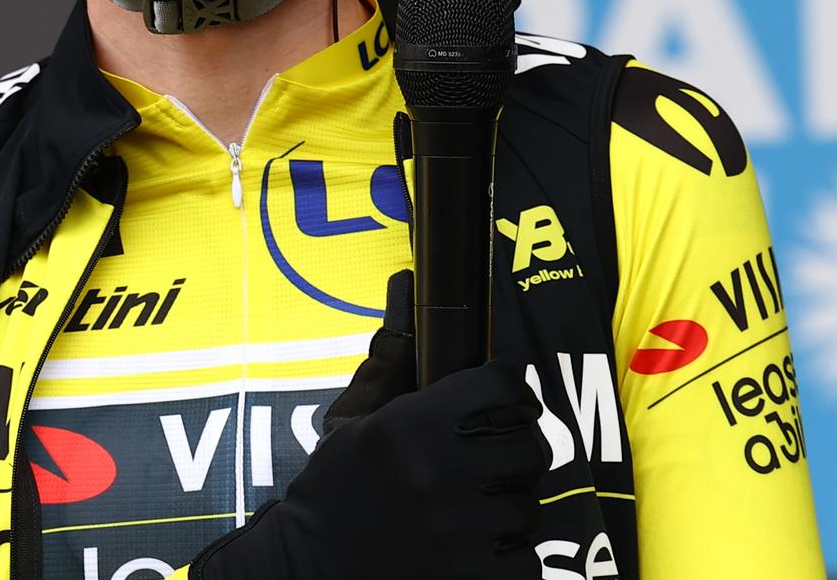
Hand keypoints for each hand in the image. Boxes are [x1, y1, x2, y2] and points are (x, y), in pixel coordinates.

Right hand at [190, 273, 548, 579]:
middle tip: (496, 459)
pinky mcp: (466, 577)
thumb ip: (392, 356)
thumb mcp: (355, 417)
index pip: (503, 386)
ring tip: (481, 509)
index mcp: (412, 426)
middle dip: (517, 451)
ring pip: (529, 507)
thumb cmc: (333, 487)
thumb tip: (405, 284)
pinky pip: (526, 564)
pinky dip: (512, 559)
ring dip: (511, 508)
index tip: (502, 400)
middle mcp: (439, 474)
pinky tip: (482, 548)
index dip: (508, 390)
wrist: (306, 568)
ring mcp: (456, 531)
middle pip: (529, 447)